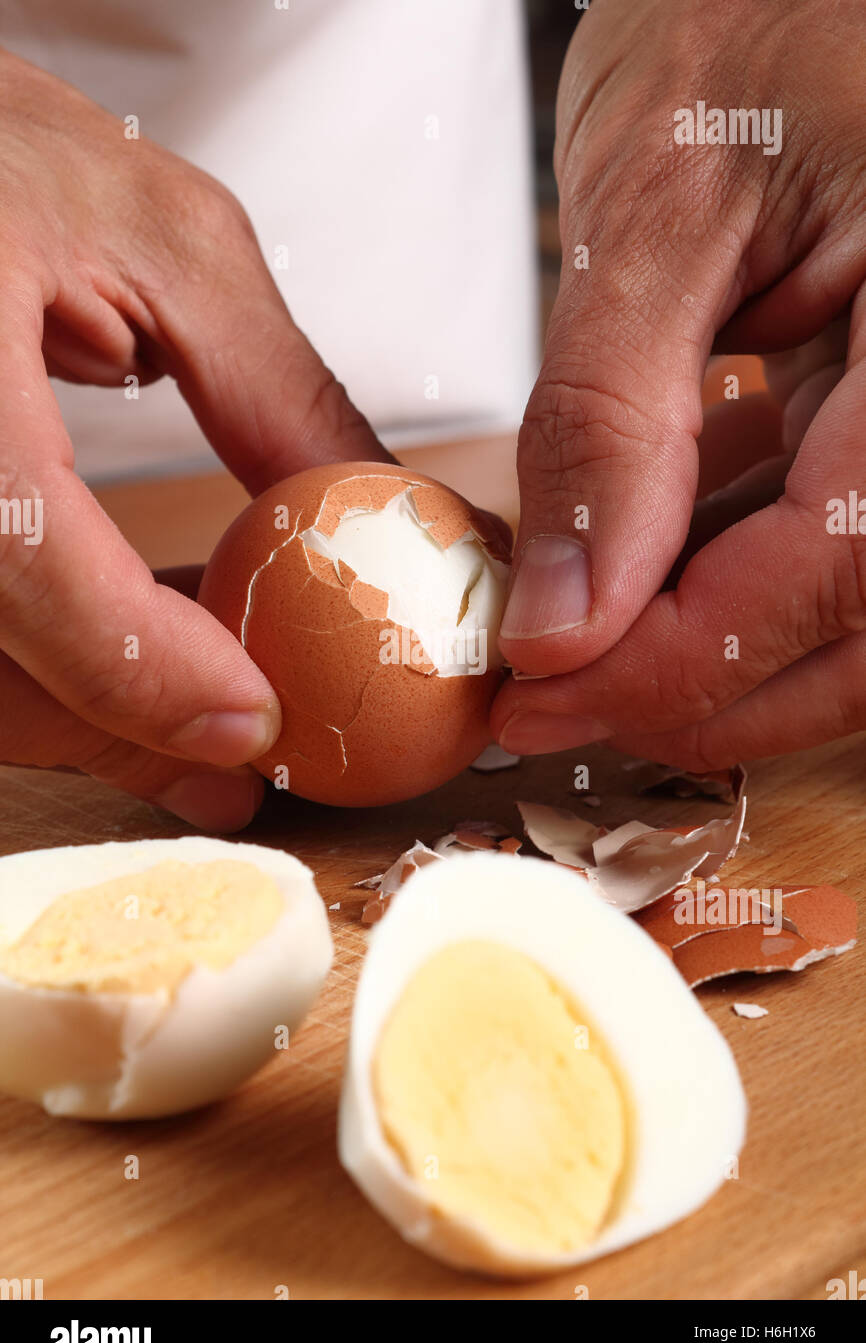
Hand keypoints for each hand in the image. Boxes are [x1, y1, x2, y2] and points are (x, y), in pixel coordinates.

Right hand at [0, 48, 390, 828]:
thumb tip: (367, 517)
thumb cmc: (1, 147)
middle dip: (127, 732)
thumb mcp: (163, 238)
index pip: (20, 557)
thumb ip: (269, 392)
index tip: (255, 719)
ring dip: (94, 712)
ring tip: (211, 709)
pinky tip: (140, 649)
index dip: (142, 669)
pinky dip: (60, 661)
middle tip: (248, 758)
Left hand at [492, 0, 865, 768]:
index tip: (546, 694)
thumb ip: (609, 425)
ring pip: (860, 608)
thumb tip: (563, 622)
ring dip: (718, 649)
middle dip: (705, 692)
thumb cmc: (755, 13)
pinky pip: (843, 538)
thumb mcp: (655, 209)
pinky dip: (738, 573)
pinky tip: (645, 565)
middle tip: (557, 704)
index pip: (836, 567)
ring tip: (582, 640)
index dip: (684, 662)